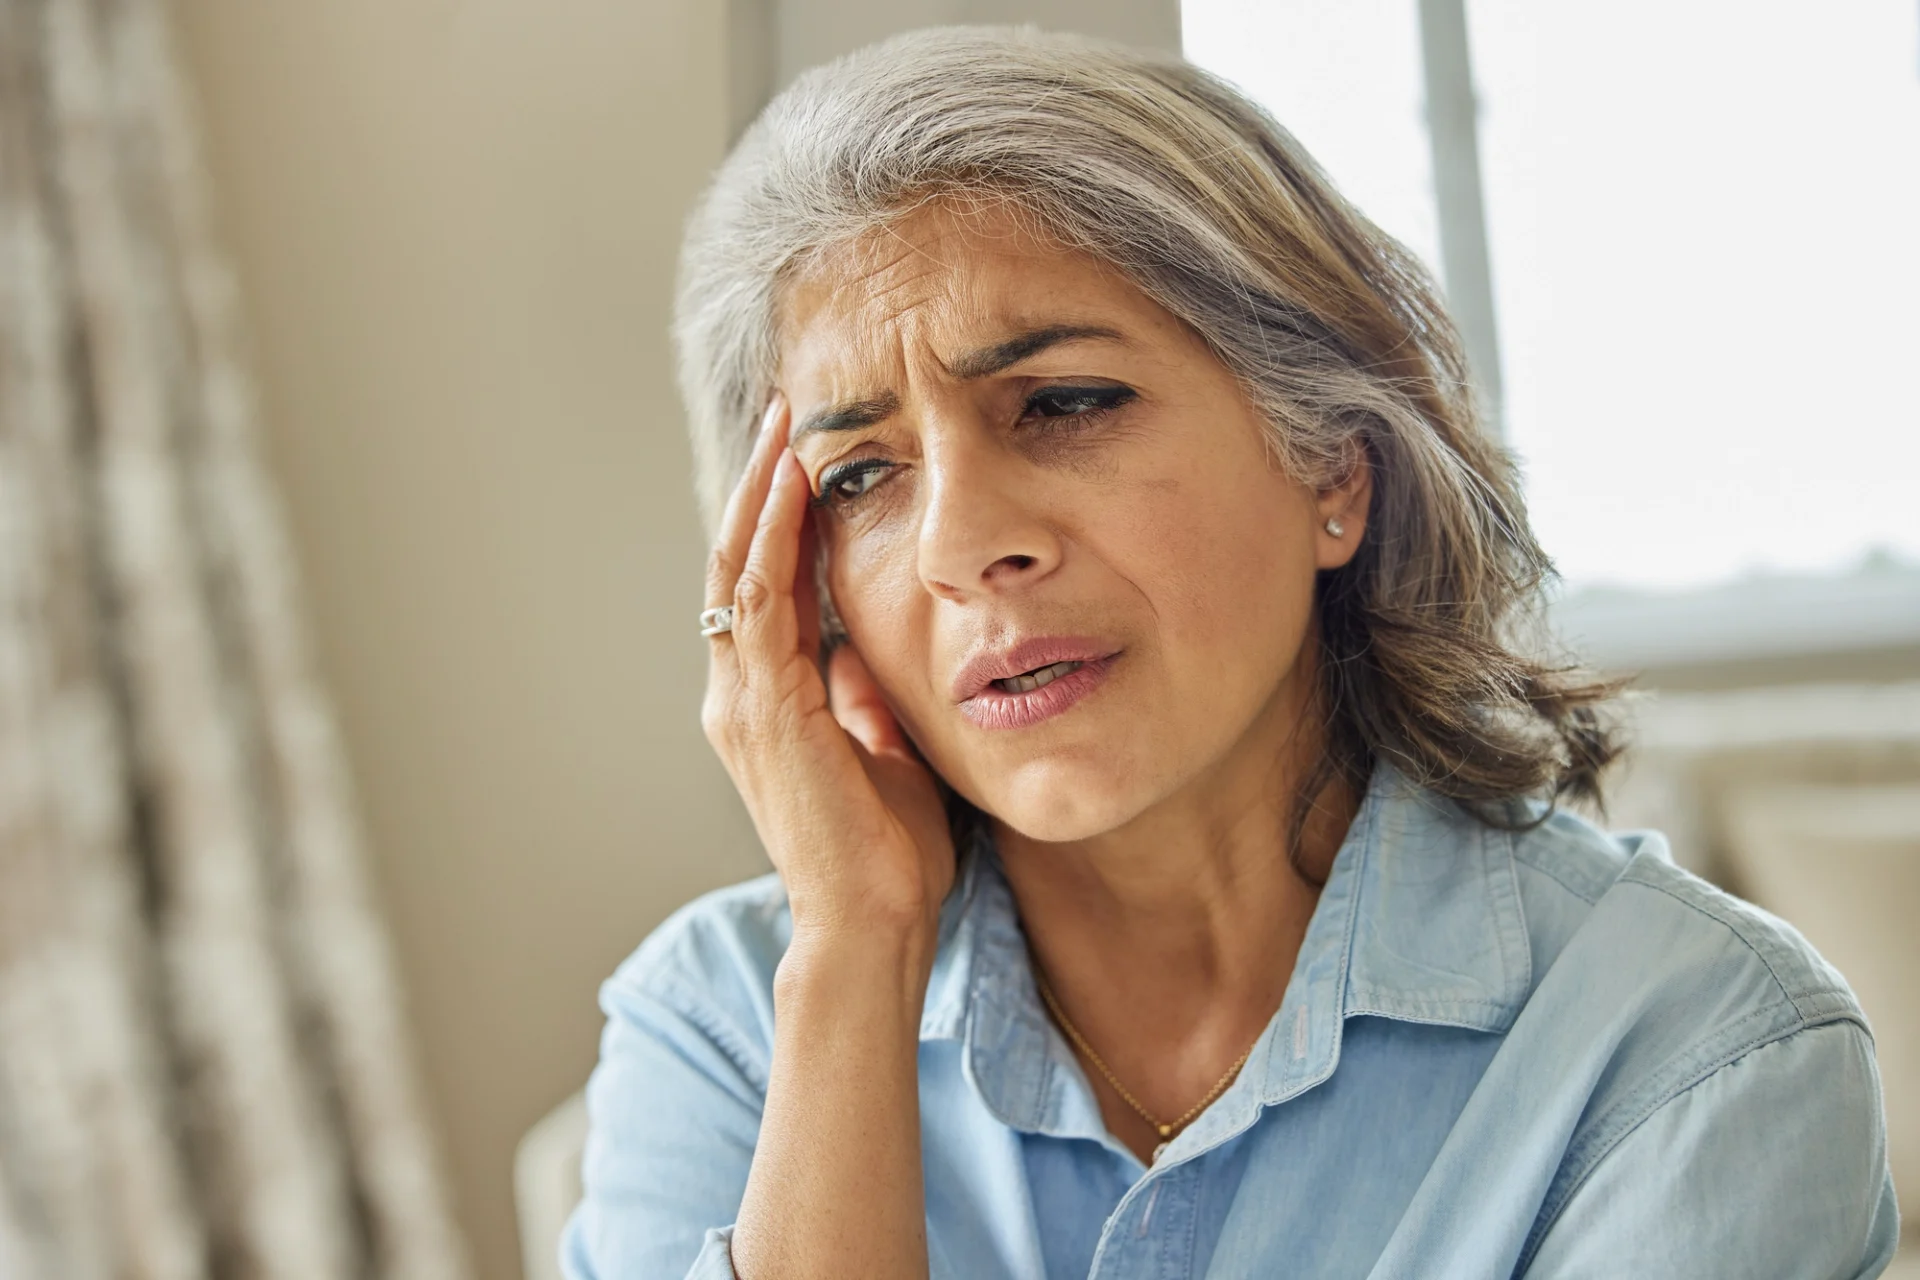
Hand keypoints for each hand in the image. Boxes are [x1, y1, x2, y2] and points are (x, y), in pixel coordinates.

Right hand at [701, 394, 956, 946]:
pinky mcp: (764, 711)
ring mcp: (743, 703)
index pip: (766, 590)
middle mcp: (739, 697)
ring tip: (784, 425)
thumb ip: (868, 702)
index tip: (806, 457)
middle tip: (784, 413)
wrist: (871, 924)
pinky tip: (793, 486)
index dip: (782, 521)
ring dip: (762, 495)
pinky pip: (760, 602)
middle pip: (739, 565)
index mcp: (766, 706)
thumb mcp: (887, 754)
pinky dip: (773, 539)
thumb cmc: (888, 856)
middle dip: (761, 487)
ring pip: (739, 571)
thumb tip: (866, 652)